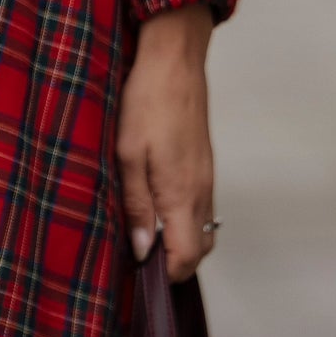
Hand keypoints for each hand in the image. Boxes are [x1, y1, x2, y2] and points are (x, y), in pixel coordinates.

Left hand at [116, 1, 214, 280]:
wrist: (175, 61)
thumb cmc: (146, 104)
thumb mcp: (128, 154)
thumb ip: (137, 206)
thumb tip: (141, 250)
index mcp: (182, 195)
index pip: (187, 258)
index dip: (165, 274)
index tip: (138, 271)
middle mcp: (202, 193)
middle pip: (200, 250)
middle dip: (174, 262)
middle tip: (139, 254)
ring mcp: (207, 178)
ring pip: (203, 228)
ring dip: (181, 240)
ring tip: (147, 231)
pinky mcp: (205, 164)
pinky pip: (202, 206)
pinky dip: (186, 218)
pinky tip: (159, 204)